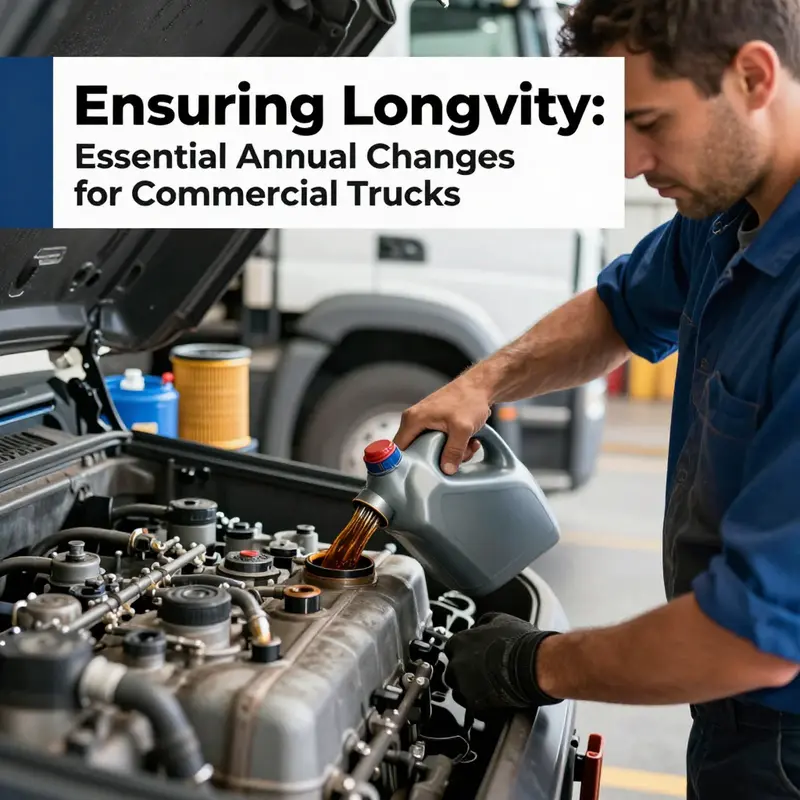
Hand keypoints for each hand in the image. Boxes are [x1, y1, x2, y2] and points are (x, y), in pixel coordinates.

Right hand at [393, 376, 491, 473]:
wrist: (480, 386)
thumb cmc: (468, 399)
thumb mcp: (462, 428)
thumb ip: (453, 451)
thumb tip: (446, 470)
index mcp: (412, 420)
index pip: (398, 450)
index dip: (407, 464)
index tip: (421, 474)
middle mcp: (415, 421)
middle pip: (417, 453)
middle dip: (438, 460)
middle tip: (456, 459)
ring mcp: (425, 423)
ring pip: (432, 450)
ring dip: (451, 453)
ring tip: (467, 446)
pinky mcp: (436, 425)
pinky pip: (441, 443)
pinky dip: (455, 446)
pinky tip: (469, 441)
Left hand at [443, 612, 561, 713]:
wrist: (534, 665)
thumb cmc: (521, 642)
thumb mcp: (500, 620)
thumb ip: (484, 623)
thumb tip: (481, 625)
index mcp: (460, 641)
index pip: (451, 648)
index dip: (464, 653)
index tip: (473, 656)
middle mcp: (457, 663)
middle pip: (452, 670)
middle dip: (464, 673)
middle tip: (483, 673)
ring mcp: (463, 685)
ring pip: (459, 690)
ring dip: (470, 690)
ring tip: (490, 687)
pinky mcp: (474, 704)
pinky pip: (472, 707)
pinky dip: (482, 705)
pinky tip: (494, 699)